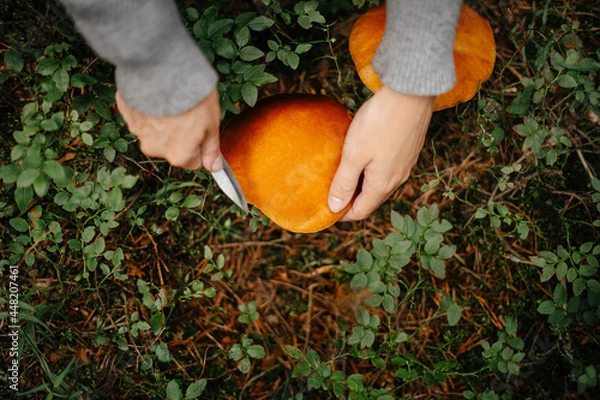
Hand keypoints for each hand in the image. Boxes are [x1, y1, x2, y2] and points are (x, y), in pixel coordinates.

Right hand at [115, 89, 222, 170]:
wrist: (163, 68)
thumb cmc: (192, 97)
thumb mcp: (211, 124)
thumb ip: (211, 149)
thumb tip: (214, 167)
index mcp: (178, 156)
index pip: (194, 162)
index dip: (201, 147)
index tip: (204, 131)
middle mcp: (155, 149)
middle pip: (173, 148)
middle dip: (181, 135)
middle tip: (189, 112)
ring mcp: (137, 132)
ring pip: (156, 132)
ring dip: (164, 121)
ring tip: (173, 101)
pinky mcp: (126, 113)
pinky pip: (141, 116)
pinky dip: (150, 109)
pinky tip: (158, 95)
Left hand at [328, 86, 433, 220]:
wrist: (410, 93)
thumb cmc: (379, 122)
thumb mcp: (354, 154)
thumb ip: (343, 182)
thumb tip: (334, 208)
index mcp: (382, 184)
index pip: (361, 211)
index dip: (343, 215)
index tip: (327, 211)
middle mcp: (397, 179)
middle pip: (372, 199)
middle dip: (352, 201)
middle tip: (332, 193)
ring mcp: (406, 164)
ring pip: (381, 184)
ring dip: (363, 185)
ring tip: (345, 175)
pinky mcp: (409, 150)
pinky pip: (389, 169)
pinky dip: (373, 171)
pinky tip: (364, 157)